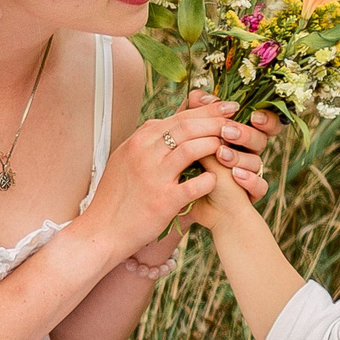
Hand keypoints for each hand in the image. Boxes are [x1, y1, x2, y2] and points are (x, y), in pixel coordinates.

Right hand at [81, 102, 243, 258]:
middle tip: (236, 121)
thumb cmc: (115, 196)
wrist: (102, 231)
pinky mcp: (163, 201)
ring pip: (192, 149)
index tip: (227, 107)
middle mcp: (144, 153)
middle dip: (216, 122)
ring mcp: (154, 176)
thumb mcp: (124, 160)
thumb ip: (146, 140)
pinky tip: (216, 180)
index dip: (206, 111)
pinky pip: (195, 185)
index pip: (177, 118)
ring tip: (230, 149)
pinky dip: (209, 180)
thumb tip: (165, 122)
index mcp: (137, 141)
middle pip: (187, 127)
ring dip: (215, 146)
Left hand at [188, 90, 280, 203]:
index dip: (264, 118)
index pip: (262, 122)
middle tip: (226, 132)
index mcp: (239, 135)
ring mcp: (251, 173)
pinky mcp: (250, 193)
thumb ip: (195, 113)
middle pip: (260, 139)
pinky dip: (249, 181)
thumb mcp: (189, 136)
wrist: (187, 199)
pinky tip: (236, 176)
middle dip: (244, 134)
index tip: (250, 114)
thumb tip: (203, 97)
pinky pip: (260, 187)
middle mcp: (248, 153)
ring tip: (222, 155)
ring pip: (257, 162)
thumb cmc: (189, 163)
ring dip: (240, 157)